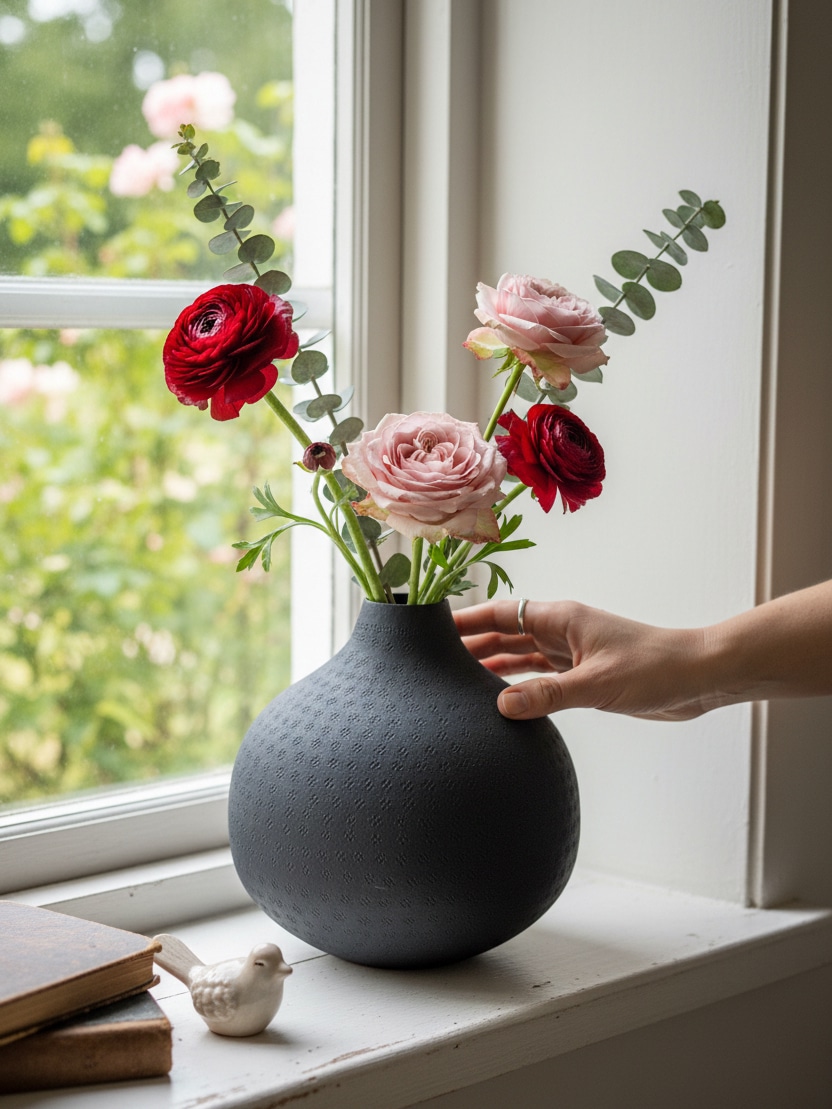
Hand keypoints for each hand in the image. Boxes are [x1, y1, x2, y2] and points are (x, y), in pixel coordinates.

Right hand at [453, 599, 711, 721]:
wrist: (698, 679)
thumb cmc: (656, 668)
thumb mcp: (597, 684)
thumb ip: (548, 694)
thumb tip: (501, 704)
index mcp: (562, 617)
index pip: (502, 612)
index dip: (467, 617)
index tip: (433, 626)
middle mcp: (562, 631)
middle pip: (505, 633)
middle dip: (471, 643)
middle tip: (433, 661)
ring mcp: (571, 654)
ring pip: (519, 656)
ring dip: (491, 666)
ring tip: (455, 681)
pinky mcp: (583, 677)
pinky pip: (538, 678)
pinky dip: (517, 685)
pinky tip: (497, 698)